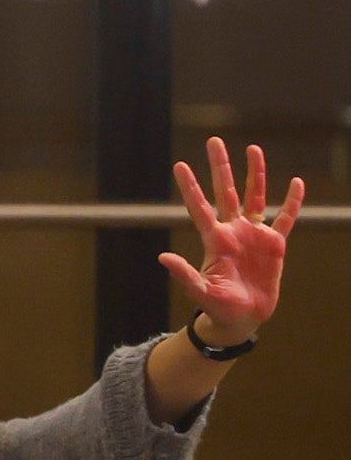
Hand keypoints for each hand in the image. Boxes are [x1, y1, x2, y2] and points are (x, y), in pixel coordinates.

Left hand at [168, 135, 299, 342]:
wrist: (241, 318)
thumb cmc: (217, 307)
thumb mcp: (200, 291)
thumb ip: (184, 274)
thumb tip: (162, 258)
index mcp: (214, 240)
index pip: (200, 206)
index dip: (191, 186)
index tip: (180, 164)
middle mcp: (233, 231)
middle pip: (227, 191)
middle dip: (220, 166)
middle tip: (213, 140)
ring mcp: (254, 235)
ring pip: (256, 196)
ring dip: (255, 173)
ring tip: (253, 148)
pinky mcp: (274, 245)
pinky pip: (286, 218)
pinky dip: (293, 202)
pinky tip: (297, 183)